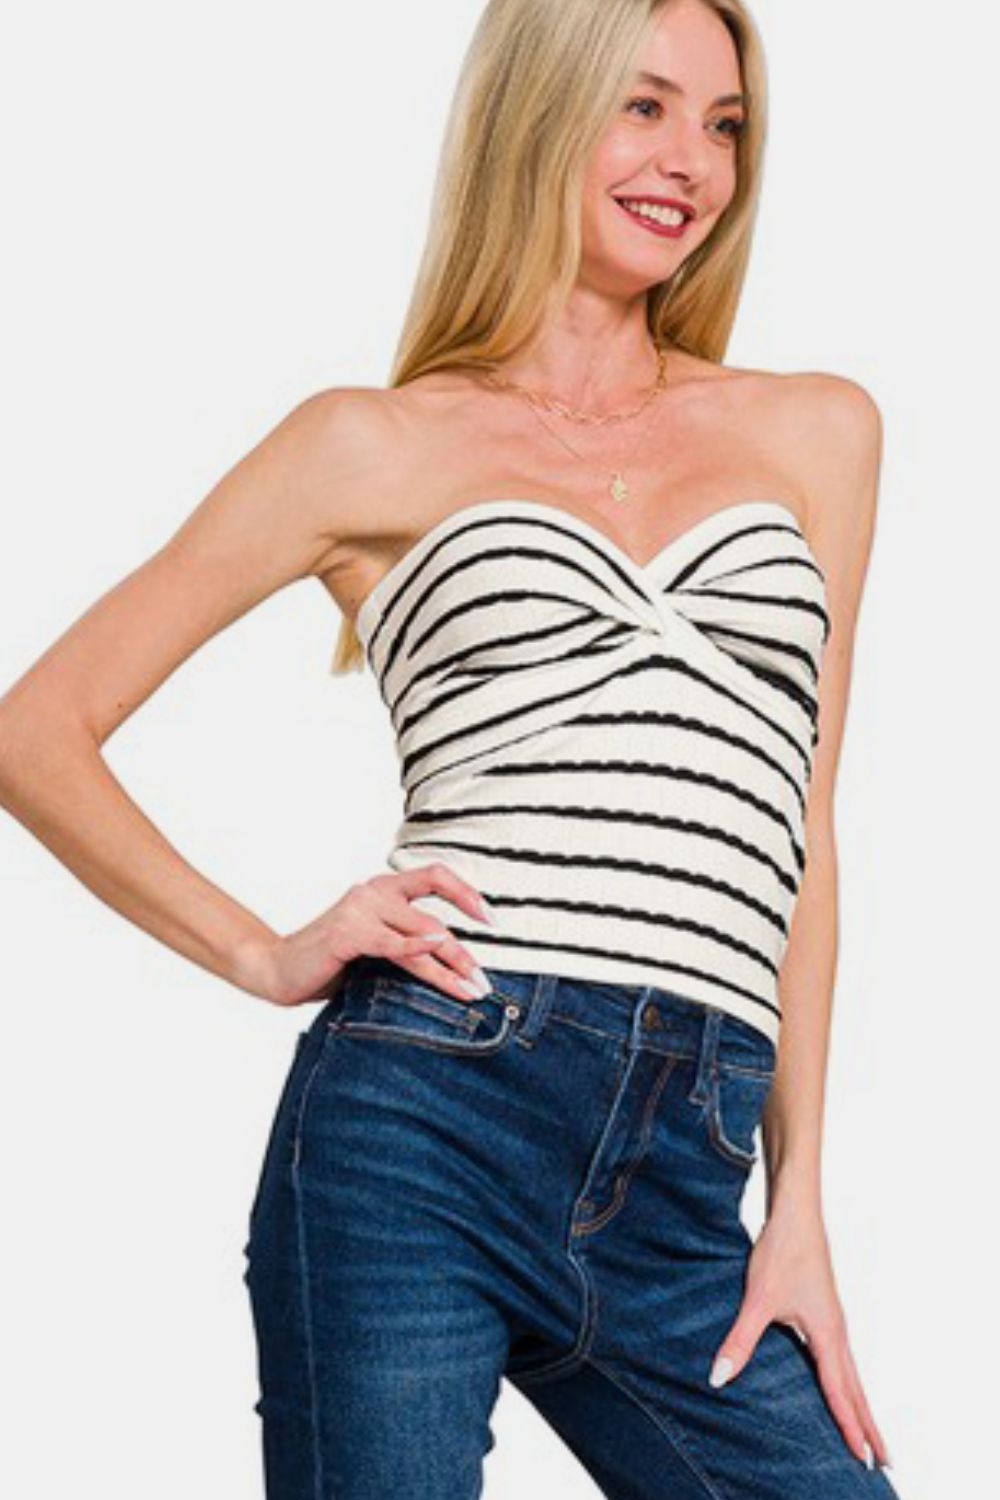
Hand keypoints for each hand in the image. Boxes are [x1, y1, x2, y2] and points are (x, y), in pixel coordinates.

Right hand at [237, 862, 494, 1008]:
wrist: (277, 970)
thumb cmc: (329, 963)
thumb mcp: (375, 948)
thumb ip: (406, 944)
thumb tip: (455, 962)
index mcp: (382, 890)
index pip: (435, 876)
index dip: (466, 893)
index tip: (491, 919)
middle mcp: (373, 892)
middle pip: (434, 917)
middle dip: (464, 953)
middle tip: (483, 982)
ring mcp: (359, 909)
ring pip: (421, 933)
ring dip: (451, 964)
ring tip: (470, 989)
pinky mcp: (346, 933)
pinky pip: (390, 942)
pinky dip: (416, 946)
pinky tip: (435, 951)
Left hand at [707, 1200, 890, 1470]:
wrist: (797, 1213)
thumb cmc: (782, 1252)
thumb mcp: (758, 1300)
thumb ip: (740, 1341)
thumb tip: (719, 1378)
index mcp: (827, 1335)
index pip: (840, 1392)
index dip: (849, 1426)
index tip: (864, 1458)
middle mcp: (838, 1332)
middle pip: (857, 1390)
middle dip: (868, 1426)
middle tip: (883, 1463)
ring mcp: (835, 1322)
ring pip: (852, 1374)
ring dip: (861, 1405)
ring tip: (868, 1434)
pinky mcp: (827, 1312)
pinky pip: (843, 1359)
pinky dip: (849, 1383)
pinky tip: (841, 1385)